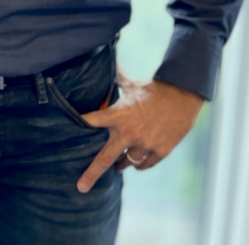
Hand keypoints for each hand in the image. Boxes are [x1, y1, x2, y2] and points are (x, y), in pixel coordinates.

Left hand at [76, 76, 204, 192]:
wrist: (183, 96)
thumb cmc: (153, 89)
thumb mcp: (130, 85)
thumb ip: (115, 80)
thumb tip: (106, 61)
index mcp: (118, 115)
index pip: (92, 121)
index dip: (80, 124)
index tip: (66, 131)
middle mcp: (129, 133)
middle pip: (106, 158)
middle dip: (92, 173)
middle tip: (81, 187)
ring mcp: (145, 144)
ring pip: (127, 162)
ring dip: (122, 163)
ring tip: (118, 163)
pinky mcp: (160, 151)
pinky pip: (144, 165)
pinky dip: (139, 164)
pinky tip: (136, 161)